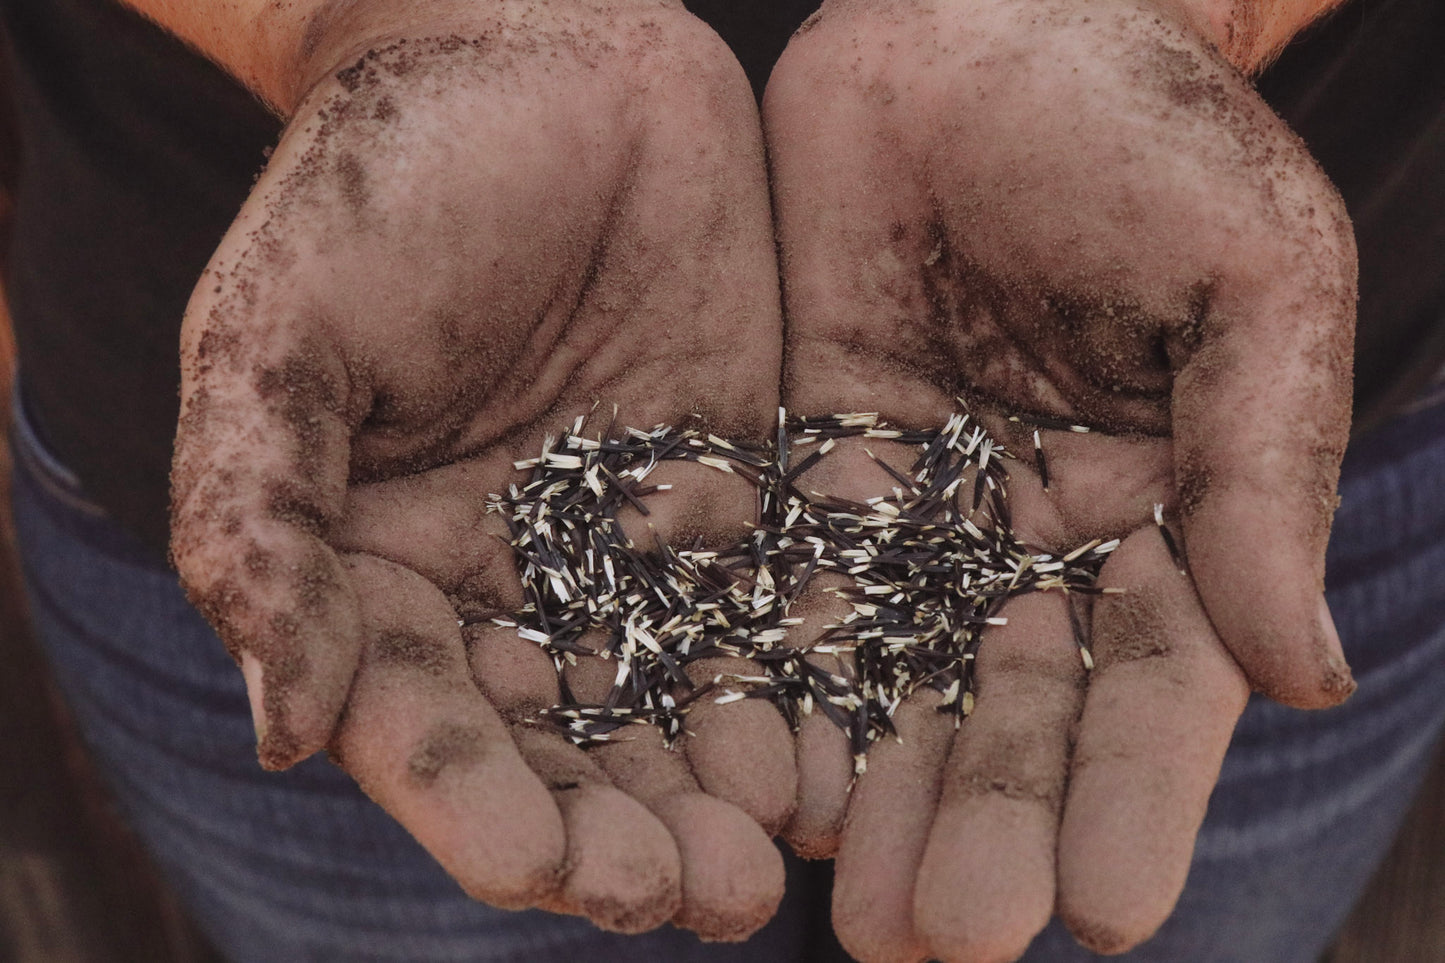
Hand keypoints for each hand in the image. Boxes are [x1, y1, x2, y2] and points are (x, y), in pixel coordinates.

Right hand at [170, 0, 794, 938]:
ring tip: (787, 858)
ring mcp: (637, 542)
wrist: (531, 52)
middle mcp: (516, 583)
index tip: (548, 875)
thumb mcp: (279, 341)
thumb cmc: (379, 184)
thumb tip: (281, 731)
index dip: (483, 808)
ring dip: (730, 781)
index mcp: (386, 573)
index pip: (431, 727)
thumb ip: (260, 527)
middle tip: (707, 900)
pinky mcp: (741, 484)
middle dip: (631, 829)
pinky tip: (855, 743)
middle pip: (572, 743)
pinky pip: (782, 599)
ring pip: (685, 695)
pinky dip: (814, 676)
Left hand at [765, 0, 1355, 957]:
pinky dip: (770, 677)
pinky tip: (753, 774)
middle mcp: (1031, 531)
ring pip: (888, 673)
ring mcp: (911, 502)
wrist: (985, 16)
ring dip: (872, 791)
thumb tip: (1302, 669)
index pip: (1154, 681)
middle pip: (1009, 707)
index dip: (1134, 794)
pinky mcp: (804, 458)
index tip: (1106, 913)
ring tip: (847, 913)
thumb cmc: (1144, 126)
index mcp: (1163, 503)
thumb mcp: (1248, 278)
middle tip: (946, 949)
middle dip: (983, 826)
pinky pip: (782, 583)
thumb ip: (1267, 467)